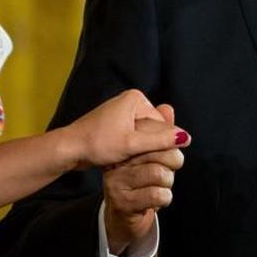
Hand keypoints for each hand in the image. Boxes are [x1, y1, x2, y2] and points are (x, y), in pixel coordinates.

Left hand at [54, 89, 189, 170]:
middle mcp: (130, 101)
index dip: (156, 143)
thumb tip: (187, 137)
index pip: (161, 124)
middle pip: (152, 129)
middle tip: (130, 157)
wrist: (69, 149)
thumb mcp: (132, 144)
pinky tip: (118, 158)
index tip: (142, 154)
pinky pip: (131, 137)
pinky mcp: (114, 124)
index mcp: (136, 98)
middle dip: (145, 146)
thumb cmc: (98, 144)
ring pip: (141, 136)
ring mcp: (121, 112)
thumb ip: (161, 140)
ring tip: (123, 158)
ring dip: (136, 150)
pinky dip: (128, 149)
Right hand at [103, 106, 185, 254]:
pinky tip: (158, 200)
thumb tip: (167, 109)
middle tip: (172, 169)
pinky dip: (165, 198)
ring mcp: (116, 182)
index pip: (152, 135)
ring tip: (163, 186)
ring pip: (159, 173)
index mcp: (123, 146)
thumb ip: (159, 134)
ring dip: (169, 183)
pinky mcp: (122, 201)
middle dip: (174, 162)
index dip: (170, 144)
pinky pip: (157, 194)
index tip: (174, 152)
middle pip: (158, 152)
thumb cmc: (141, 182)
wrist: (124, 216)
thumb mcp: (151, 156)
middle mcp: (116, 162)